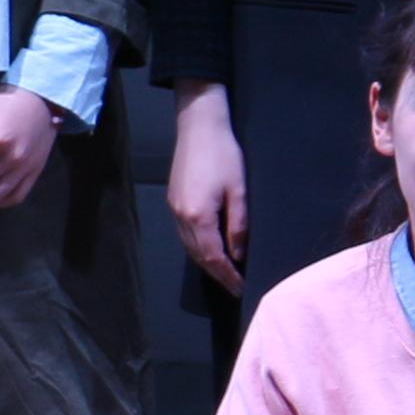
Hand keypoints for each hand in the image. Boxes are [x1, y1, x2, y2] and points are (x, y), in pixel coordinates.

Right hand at [166, 82, 248, 292]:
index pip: (214, 258)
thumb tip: (239, 255)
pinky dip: (199, 247)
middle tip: (235, 286)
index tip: (241, 289)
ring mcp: (174, 209)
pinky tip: (211, 247)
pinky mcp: (173, 200)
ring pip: (189, 247)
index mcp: (198, 217)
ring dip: (207, 262)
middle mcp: (181, 217)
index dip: (228, 276)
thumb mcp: (239, 191)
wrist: (198, 125)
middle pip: (198, 256)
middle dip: (217, 273)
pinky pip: (185, 234)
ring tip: (226, 271)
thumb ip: (239, 225)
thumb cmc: (224, 154)